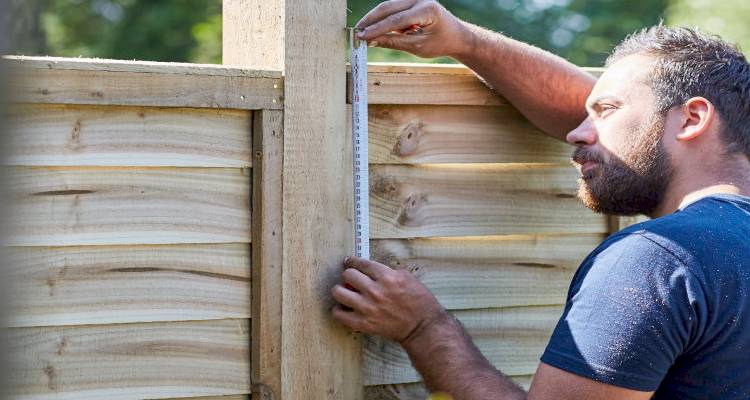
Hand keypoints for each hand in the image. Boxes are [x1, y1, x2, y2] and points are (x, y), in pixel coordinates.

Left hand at [331, 256, 445, 343]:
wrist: (422, 327)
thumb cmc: (418, 301)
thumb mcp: (407, 277)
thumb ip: (388, 271)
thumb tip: (370, 269)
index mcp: (387, 277)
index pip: (362, 263)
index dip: (352, 261)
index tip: (348, 262)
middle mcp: (375, 291)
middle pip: (347, 275)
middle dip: (348, 275)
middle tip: (350, 279)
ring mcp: (368, 308)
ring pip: (338, 292)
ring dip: (340, 290)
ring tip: (344, 292)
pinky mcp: (364, 324)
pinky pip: (340, 314)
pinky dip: (339, 310)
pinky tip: (343, 308)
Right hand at [355, 0, 472, 58]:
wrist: (456, 35)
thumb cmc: (440, 42)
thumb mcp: (418, 47)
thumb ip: (394, 42)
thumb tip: (371, 41)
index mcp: (427, 9)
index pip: (396, 19)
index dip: (377, 29)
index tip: (362, 37)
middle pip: (388, 7)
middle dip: (371, 20)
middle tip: (357, 32)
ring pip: (388, 6)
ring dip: (375, 19)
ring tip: (362, 32)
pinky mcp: (411, 1)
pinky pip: (393, 8)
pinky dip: (383, 18)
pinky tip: (374, 29)